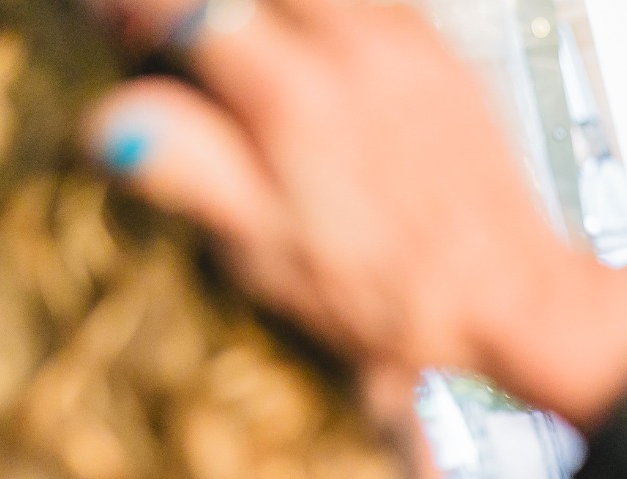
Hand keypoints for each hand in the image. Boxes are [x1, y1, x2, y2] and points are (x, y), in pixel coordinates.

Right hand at [83, 0, 626, 427]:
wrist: (515, 300)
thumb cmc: (402, 297)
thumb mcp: (276, 258)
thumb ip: (199, 176)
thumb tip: (115, 124)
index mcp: (298, 101)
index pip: (186, 10)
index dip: (133, 10)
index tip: (110, 22)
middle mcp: (358, 52)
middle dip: (202, 7)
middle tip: (169, 33)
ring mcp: (410, 46)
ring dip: (267, 13)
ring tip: (242, 43)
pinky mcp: (446, 55)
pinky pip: (375, 0)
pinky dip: (330, 15)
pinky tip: (312, 46)